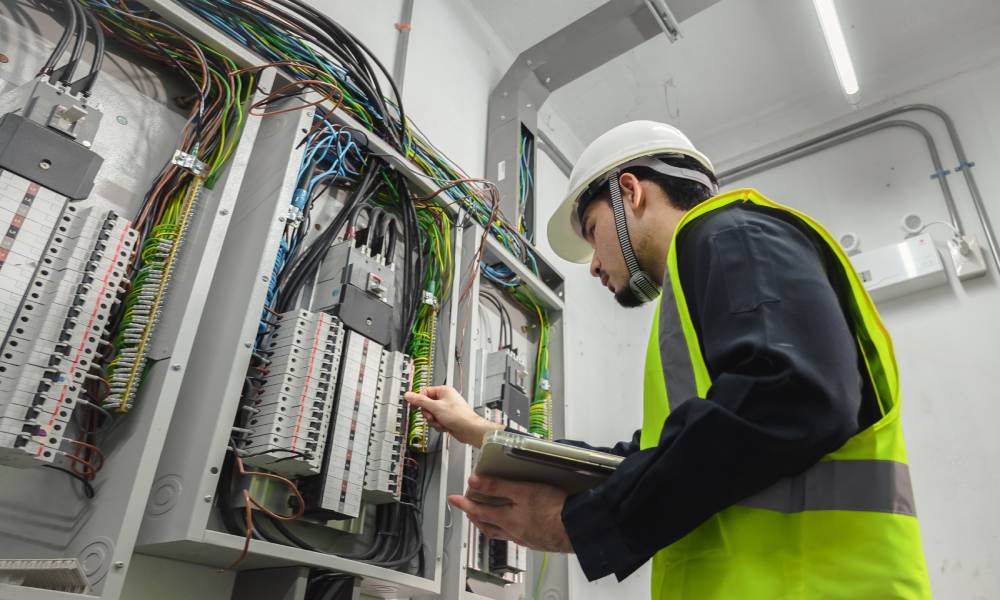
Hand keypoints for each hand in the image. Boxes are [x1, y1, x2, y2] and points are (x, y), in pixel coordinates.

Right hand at [404, 385, 500, 446]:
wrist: (469, 430)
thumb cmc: (458, 416)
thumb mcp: (435, 407)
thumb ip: (420, 401)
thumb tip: (409, 395)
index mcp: (443, 391)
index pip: (424, 392)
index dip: (420, 401)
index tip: (417, 407)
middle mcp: (445, 399)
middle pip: (426, 405)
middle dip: (429, 414)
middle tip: (434, 416)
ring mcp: (446, 409)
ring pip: (431, 415)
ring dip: (434, 421)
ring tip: (442, 422)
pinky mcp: (447, 418)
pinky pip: (436, 421)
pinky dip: (439, 425)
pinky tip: (445, 426)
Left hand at [448, 475, 572, 552]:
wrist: (576, 529)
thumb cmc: (553, 509)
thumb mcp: (522, 491)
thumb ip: (497, 486)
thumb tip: (474, 480)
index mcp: (506, 519)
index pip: (478, 511)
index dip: (464, 504)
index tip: (453, 499)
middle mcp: (513, 531)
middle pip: (487, 526)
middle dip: (475, 517)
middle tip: (468, 510)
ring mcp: (526, 537)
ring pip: (501, 533)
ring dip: (490, 525)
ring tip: (487, 519)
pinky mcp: (539, 540)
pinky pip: (517, 536)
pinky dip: (509, 531)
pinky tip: (516, 526)